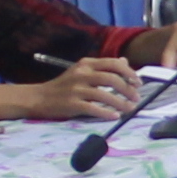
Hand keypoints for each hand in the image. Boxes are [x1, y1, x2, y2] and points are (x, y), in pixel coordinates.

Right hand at [24, 52, 140, 123]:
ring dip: (120, 103)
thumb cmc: (63, 85)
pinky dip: (106, 113)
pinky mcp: (72, 104)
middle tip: (136, 98)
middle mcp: (82, 73)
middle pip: (112, 78)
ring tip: (129, 109)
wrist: (38, 98)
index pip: (113, 63)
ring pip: (104, 94)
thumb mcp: (82, 70)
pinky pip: (93, 108)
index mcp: (86, 63)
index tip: (138, 82)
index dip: (129, 72)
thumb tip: (124, 61)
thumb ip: (102, 67)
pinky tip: (114, 116)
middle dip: (128, 89)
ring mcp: (76, 89)